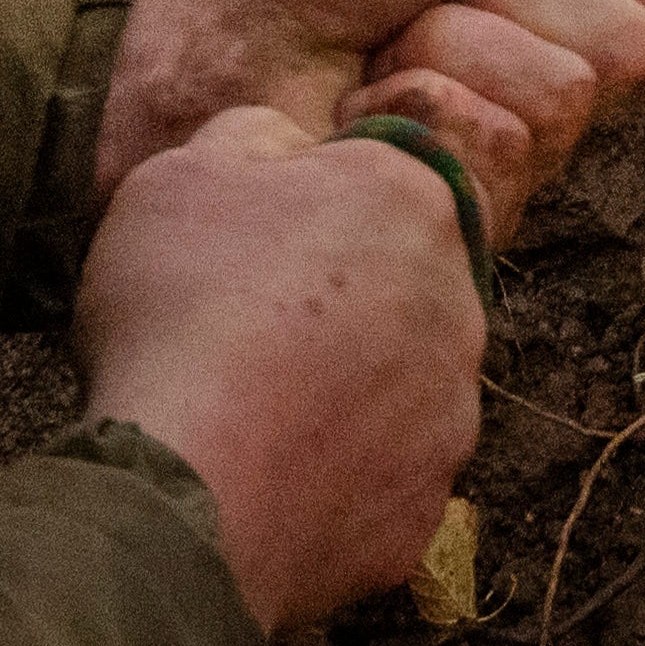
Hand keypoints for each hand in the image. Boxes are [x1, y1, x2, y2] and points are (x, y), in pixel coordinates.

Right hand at [74, 103, 489, 634]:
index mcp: (413, 202)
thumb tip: (286, 147)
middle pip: (399, 283)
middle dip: (337, 298)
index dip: (311, 206)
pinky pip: (380, 477)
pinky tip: (264, 475)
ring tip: (248, 409)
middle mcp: (460, 305)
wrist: (187, 487)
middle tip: (245, 326)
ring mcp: (452, 417)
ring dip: (341, 389)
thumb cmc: (184, 310)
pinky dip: (333, 476)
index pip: (382, 181)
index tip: (251, 242)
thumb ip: (253, 136)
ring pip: (396, 384)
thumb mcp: (184, 172)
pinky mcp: (425, 509)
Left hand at [101, 0, 644, 242]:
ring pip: (563, 91)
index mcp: (528, 10)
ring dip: (447, 55)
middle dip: (505, 4)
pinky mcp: (459, 227)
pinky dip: (423, 107)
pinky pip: (504, 146)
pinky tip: (356, 122)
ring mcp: (497, 170)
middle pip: (623, 43)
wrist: (176, 64)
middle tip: (401, 17)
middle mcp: (527, 95)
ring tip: (363, 73)